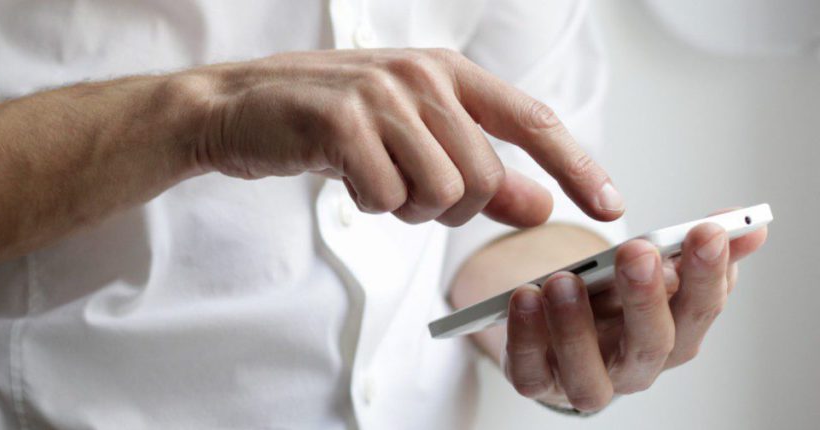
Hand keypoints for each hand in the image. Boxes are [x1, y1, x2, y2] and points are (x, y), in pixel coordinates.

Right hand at [180, 49, 623, 226]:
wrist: (239, 107)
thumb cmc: (329, 123)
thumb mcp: (411, 140)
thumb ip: (479, 172)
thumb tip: (541, 207)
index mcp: (447, 72)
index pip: (532, 121)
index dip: (576, 166)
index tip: (610, 206)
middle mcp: (422, 76)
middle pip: (483, 178)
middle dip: (451, 207)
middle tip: (405, 191)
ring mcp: (381, 96)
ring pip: (440, 193)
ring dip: (406, 208)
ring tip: (373, 179)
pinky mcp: (342, 123)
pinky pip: (387, 198)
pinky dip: (369, 205)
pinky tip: (344, 177)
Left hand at [501, 214, 767, 411]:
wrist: (557, 329)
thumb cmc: (612, 300)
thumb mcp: (651, 269)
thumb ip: (693, 248)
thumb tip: (748, 224)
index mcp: (673, 335)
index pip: (700, 310)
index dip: (708, 274)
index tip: (707, 231)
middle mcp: (634, 367)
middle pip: (651, 345)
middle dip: (646, 298)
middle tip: (637, 252)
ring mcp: (585, 380)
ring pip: (588, 373)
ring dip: (576, 327)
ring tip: (564, 280)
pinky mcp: (537, 382)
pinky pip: (530, 372)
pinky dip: (525, 337)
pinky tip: (524, 297)